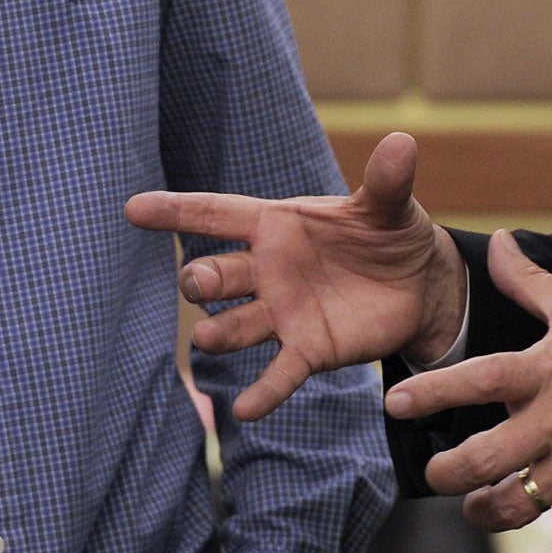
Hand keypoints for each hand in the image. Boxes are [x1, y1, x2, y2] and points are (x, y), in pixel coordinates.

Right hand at [124, 132, 465, 419]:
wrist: (418, 282)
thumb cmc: (387, 231)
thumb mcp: (389, 204)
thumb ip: (386, 180)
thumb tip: (402, 141)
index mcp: (276, 224)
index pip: (215, 213)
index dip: (175, 211)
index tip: (133, 210)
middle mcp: (268, 269)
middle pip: (218, 273)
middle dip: (201, 279)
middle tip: (196, 285)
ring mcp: (284, 312)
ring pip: (239, 324)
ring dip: (222, 333)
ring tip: (207, 340)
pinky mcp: (309, 350)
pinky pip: (281, 373)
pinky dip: (264, 392)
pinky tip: (245, 411)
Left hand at [385, 229, 551, 530]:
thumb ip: (527, 282)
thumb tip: (499, 239)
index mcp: (545, 369)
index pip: (475, 382)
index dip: (431, 394)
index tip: (395, 404)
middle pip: (485, 460)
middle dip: (449, 475)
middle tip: (435, 475)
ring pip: (520, 500)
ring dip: (490, 510)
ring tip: (476, 506)